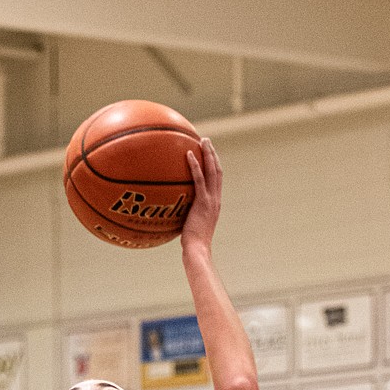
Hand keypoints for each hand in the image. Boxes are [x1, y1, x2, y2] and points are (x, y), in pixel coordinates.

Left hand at [180, 137, 220, 255]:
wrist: (197, 249)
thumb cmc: (191, 243)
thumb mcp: (190, 225)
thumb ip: (185, 214)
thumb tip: (171, 209)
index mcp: (215, 203)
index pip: (217, 180)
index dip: (214, 165)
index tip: (208, 154)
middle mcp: (216, 199)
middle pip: (218, 171)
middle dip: (213, 154)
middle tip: (206, 141)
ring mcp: (211, 200)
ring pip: (213, 171)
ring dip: (208, 154)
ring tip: (202, 141)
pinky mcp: (203, 202)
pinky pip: (199, 179)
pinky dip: (195, 165)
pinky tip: (188, 154)